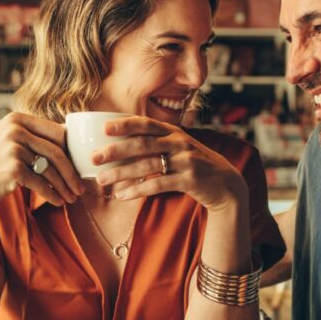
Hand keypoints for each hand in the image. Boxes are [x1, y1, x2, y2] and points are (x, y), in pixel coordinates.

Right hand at [0, 113, 84, 210]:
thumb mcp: (9, 141)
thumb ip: (33, 136)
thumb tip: (70, 136)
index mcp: (18, 119)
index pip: (58, 133)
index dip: (72, 152)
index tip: (79, 168)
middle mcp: (15, 130)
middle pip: (58, 152)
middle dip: (72, 173)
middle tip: (81, 188)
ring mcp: (13, 148)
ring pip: (51, 170)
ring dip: (65, 187)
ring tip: (72, 198)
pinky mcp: (12, 169)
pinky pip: (41, 184)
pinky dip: (52, 195)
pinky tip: (58, 202)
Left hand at [93, 117, 245, 212]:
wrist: (226, 184)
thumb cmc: (195, 166)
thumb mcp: (179, 149)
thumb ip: (157, 145)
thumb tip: (121, 149)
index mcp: (174, 132)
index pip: (146, 124)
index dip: (126, 124)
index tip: (104, 128)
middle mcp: (179, 143)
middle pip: (143, 144)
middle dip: (116, 150)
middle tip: (94, 158)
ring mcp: (186, 160)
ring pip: (147, 165)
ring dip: (122, 173)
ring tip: (102, 180)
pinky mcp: (189, 179)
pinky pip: (158, 184)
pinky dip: (137, 190)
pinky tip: (122, 195)